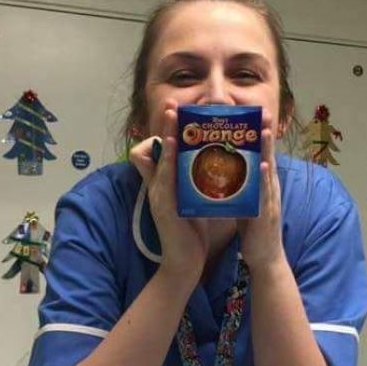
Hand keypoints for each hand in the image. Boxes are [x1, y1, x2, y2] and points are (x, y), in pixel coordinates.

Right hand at [129, 100, 210, 282]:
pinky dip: (168, 158)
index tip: (178, 112)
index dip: (170, 130)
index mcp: (169, 182)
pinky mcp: (163, 204)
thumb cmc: (190, 232)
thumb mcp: (192, 202)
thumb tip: (206, 168)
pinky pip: (165, 175)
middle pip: (160, 147)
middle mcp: (161, 184)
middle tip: (170, 102)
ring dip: (166, 133)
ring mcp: (160, 193)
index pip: (167, 149)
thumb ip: (194, 184)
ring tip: (170, 112)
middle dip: (165, 124)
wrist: (184, 262)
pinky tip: (173, 143)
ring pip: (162, 156)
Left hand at [237, 109, 285, 272]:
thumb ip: (237, 185)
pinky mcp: (266, 214)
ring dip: (267, 151)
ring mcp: (270, 200)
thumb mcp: (244, 201)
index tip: (256, 114)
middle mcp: (268, 189)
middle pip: (267, 157)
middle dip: (265, 135)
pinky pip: (265, 194)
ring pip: (268, 171)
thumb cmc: (252, 229)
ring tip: (264, 131)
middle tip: (264, 113)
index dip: (258, 136)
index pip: (259, 155)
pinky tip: (264, 166)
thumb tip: (222, 169)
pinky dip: (265, 179)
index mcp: (262, 184)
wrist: (265, 259)